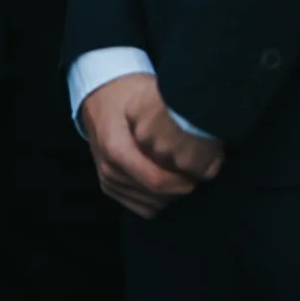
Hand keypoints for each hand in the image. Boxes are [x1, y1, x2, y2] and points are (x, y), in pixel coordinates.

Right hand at [78, 74, 209, 218]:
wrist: (100, 92)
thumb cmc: (128, 94)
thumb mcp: (148, 98)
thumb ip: (169, 120)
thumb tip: (199, 134)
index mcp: (116, 149)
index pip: (157, 181)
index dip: (184, 181)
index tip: (199, 170)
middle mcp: (109, 169)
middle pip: (157, 196)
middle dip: (181, 187)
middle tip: (194, 169)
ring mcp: (107, 179)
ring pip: (152, 206)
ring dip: (170, 194)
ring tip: (179, 172)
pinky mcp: (109, 186)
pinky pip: (142, 208)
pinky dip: (158, 199)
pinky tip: (165, 178)